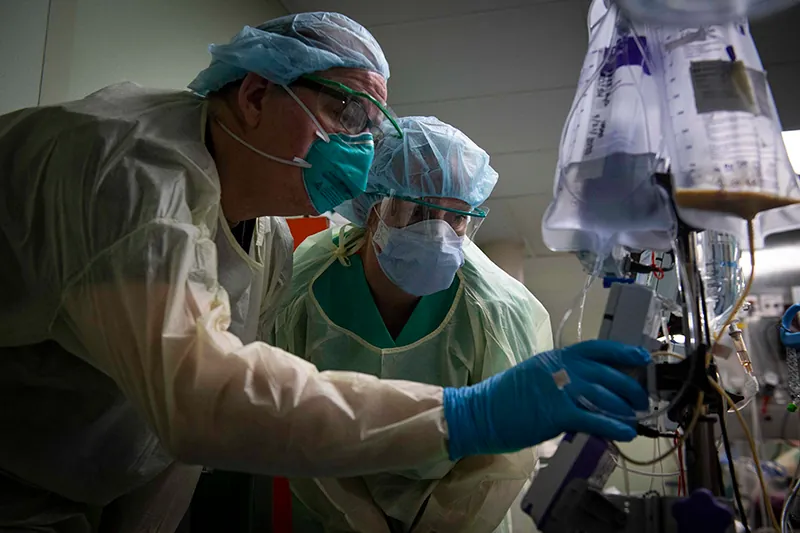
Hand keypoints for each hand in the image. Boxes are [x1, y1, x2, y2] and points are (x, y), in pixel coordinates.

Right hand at [443, 340, 650, 459]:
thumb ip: (562, 379)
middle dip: (630, 388)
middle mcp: (560, 368)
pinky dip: (614, 426)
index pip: (596, 348)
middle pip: (607, 373)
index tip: (642, 357)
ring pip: (605, 396)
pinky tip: (625, 433)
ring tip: (634, 420)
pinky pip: (594, 419)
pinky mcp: (556, 413)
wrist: (479, 413)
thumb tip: (589, 391)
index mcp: (556, 357)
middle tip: (640, 401)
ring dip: (625, 410)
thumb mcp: (536, 377)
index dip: (622, 351)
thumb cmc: (505, 398)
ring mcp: (558, 389)